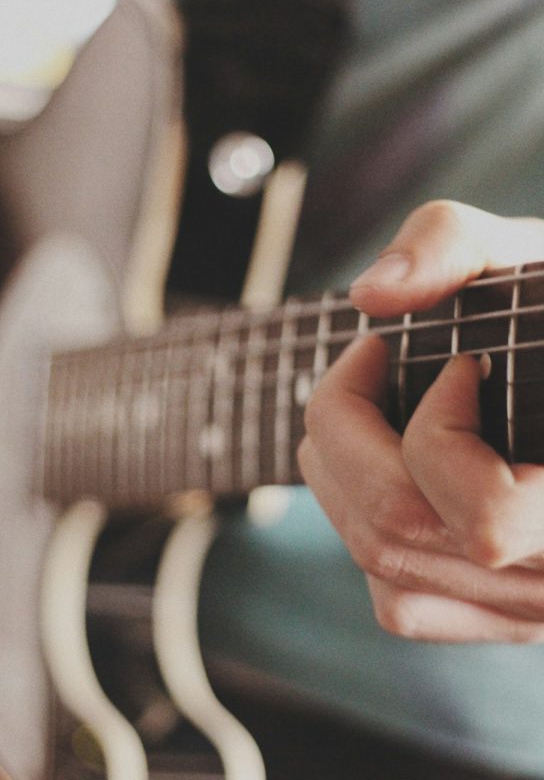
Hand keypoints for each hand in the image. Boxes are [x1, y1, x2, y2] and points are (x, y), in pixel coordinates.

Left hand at [298, 200, 543, 641]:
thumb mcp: (526, 260)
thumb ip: (454, 245)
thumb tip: (372, 294)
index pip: (485, 520)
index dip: (435, 432)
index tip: (453, 361)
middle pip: (397, 533)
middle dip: (344, 431)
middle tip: (364, 365)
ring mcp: (530, 610)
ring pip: (384, 566)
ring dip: (337, 471)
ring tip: (360, 409)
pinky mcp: (494, 615)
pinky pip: (400, 601)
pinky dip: (363, 528)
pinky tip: (386, 469)